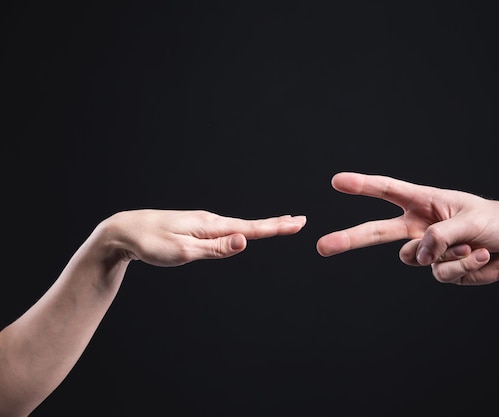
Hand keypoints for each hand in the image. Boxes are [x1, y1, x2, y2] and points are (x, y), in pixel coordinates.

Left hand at [101, 209, 306, 266]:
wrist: (123, 231)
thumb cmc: (150, 243)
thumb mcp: (183, 251)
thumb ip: (215, 249)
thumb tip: (245, 242)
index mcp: (211, 226)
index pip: (251, 229)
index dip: (276, 228)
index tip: (298, 223)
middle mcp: (210, 221)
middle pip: (249, 225)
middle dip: (275, 225)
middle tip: (298, 221)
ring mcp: (202, 224)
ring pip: (238, 227)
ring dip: (261, 227)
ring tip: (279, 225)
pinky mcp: (194, 228)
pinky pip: (225, 230)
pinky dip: (242, 229)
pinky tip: (243, 232)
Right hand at [316, 172, 498, 284]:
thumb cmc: (497, 221)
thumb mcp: (471, 220)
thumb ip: (440, 236)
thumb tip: (418, 255)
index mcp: (425, 202)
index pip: (388, 191)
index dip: (362, 186)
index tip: (337, 181)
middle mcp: (420, 226)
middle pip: (377, 232)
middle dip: (349, 239)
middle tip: (322, 246)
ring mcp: (429, 250)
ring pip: (414, 259)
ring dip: (446, 256)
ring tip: (472, 247)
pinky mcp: (442, 269)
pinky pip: (441, 274)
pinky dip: (463, 268)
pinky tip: (480, 257)